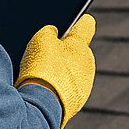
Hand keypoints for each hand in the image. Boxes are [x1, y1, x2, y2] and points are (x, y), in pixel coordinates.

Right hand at [16, 14, 95, 128]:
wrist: (43, 105)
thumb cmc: (43, 69)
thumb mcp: (40, 39)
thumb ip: (49, 31)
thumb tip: (53, 33)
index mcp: (81, 45)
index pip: (86, 24)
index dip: (78, 22)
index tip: (72, 24)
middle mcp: (88, 64)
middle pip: (77, 51)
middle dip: (64, 52)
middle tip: (45, 56)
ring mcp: (85, 84)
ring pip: (73, 71)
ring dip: (61, 72)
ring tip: (42, 76)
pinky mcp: (78, 102)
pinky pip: (68, 89)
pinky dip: (58, 88)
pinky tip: (44, 89)